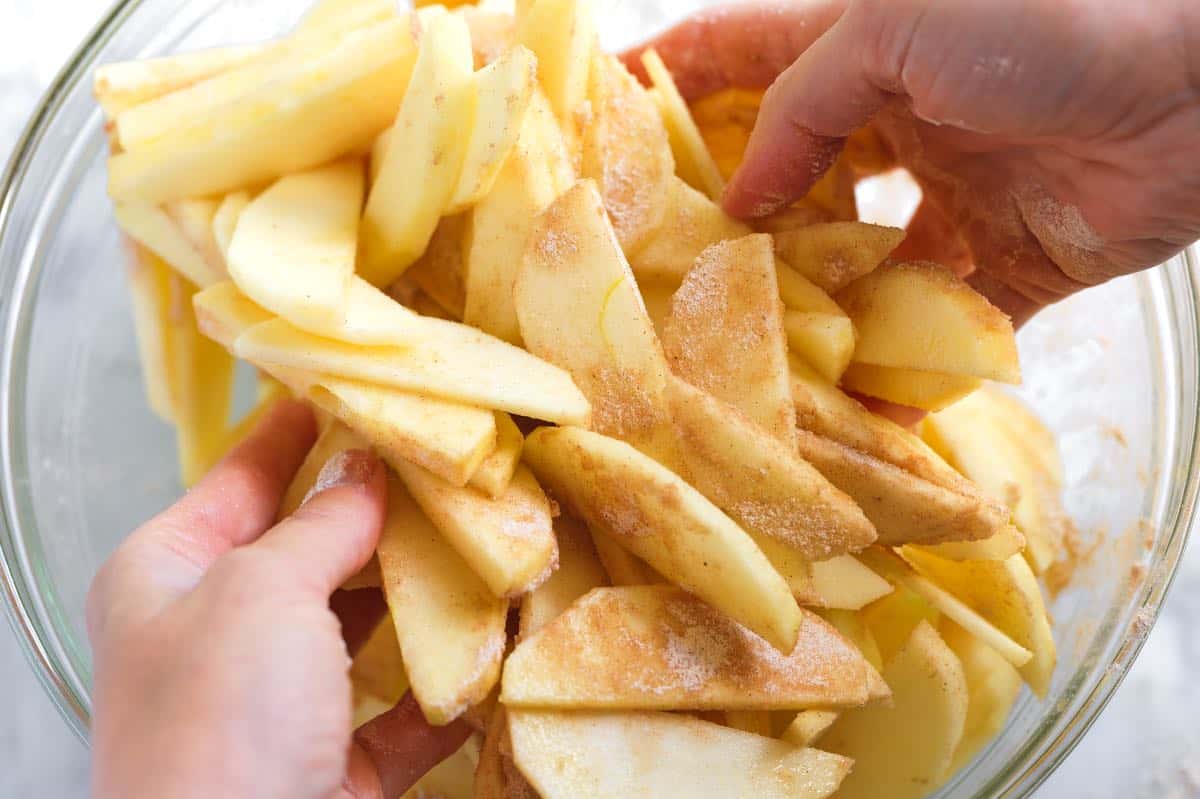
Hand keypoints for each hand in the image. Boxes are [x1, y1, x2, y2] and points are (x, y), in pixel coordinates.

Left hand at [88, 400, 468, 798]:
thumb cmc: (216, 719)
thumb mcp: (261, 591)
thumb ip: (321, 523)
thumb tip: (367, 468)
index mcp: (168, 578)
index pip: (241, 478)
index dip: (296, 429)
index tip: (353, 385)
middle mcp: (216, 637)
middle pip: (310, 553)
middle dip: (380, 515)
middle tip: (451, 463)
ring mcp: (274, 707)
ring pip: (360, 631)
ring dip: (422, 599)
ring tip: (487, 543)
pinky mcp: (328, 770)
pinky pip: (395, 715)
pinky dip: (443, 690)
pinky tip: (493, 653)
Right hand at [628, 0, 1199, 324]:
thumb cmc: (1046, 21)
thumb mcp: (892, 33)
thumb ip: (800, 110)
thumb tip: (738, 200)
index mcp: (857, 49)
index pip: (734, 61)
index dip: (660, 84)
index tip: (591, 121)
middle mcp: (893, 124)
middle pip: (784, 176)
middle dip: (720, 219)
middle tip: (652, 273)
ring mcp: (947, 197)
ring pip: (850, 266)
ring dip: (803, 308)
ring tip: (738, 353)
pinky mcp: (1003, 266)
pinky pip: (935, 330)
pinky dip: (899, 372)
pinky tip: (848, 409)